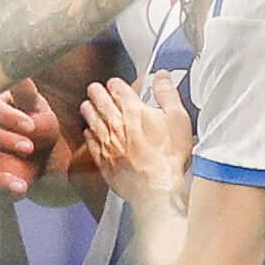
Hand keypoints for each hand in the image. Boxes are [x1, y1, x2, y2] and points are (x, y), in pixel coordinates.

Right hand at [0, 82, 59, 198]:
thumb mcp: (42, 114)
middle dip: (2, 139)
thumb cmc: (41, 130)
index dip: (8, 116)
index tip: (31, 126)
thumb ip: (28, 98)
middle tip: (29, 147)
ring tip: (21, 183)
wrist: (46, 162)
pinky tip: (18, 190)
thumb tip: (21, 76)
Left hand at [79, 74, 190, 210]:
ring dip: (88, 110)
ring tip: (86, 106)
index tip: (115, 83)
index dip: (116, 84)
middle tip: (94, 89)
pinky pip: (90, 143)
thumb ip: (168, 94)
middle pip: (100, 102)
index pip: (118, 88)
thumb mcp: (178, 118)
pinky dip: (88, 135)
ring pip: (92, 120)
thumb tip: (162, 76)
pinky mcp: (103, 160)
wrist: (156, 187)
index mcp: (133, 109)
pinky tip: (88, 133)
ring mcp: (107, 142)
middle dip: (96, 92)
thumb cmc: (170, 155)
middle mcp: (115, 123)